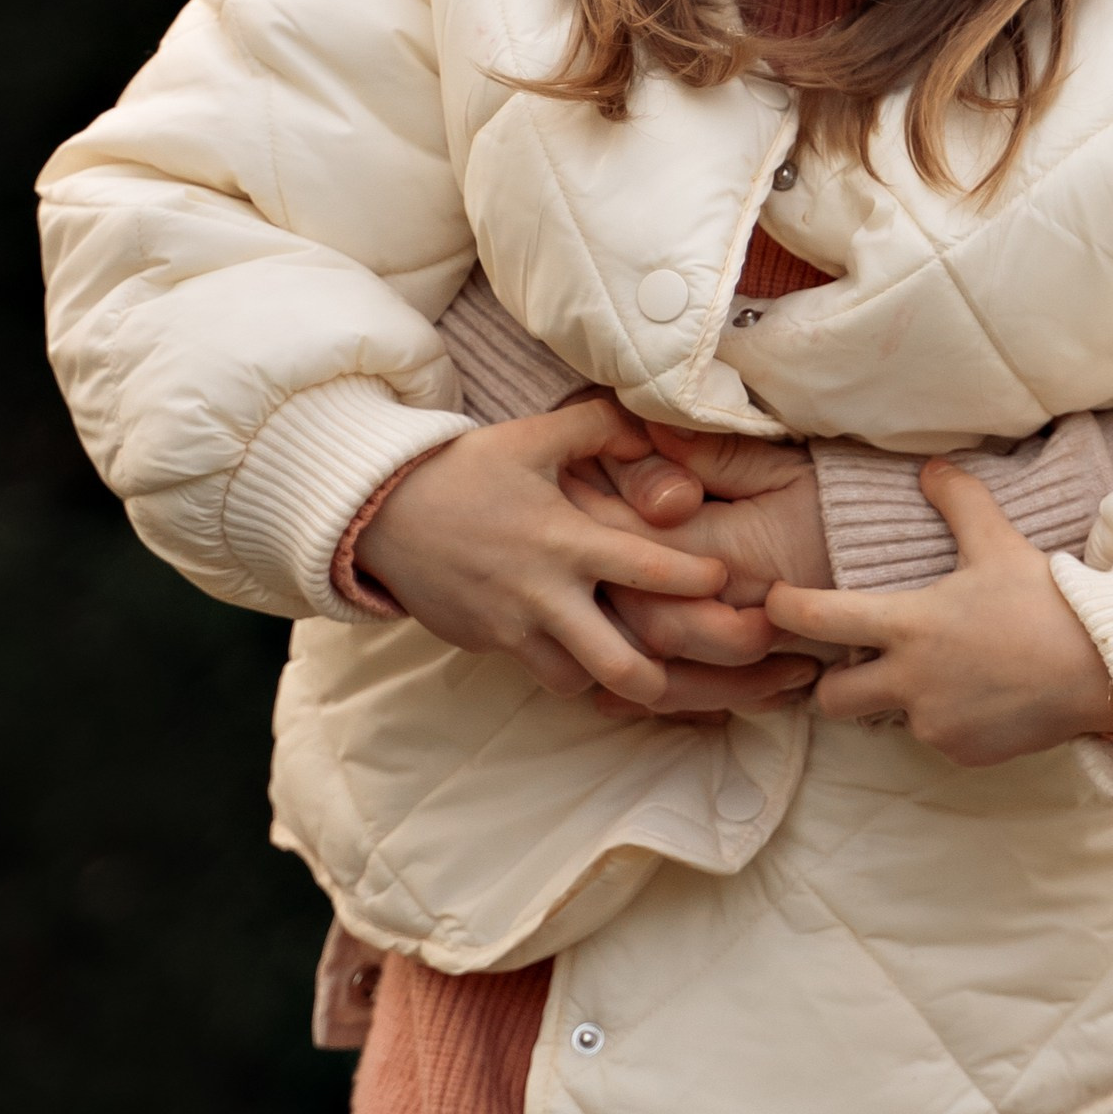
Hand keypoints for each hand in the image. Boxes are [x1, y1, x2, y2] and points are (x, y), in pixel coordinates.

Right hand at [356, 399, 815, 713]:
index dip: (697, 580)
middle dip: (674, 680)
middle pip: (620, 664)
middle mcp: (544, 595)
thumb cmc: (467, 471)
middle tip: (716, 673)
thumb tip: (657, 426)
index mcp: (564, 539)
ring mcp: (516, 631)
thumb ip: (600, 429)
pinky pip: (549, 680)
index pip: (647, 568)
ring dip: (625, 687)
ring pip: (584, 685)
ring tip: (673, 681)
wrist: (381, 513)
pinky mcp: (493, 648)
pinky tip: (615, 677)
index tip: (731, 581)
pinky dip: (584, 682)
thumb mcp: (533, 437)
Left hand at [766, 462, 1112, 769]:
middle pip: (830, 699)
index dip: (785, 609)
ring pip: (888, 718)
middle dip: (831, 683)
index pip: (820, 620)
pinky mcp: (961, 753)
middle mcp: (910, 683)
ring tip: (942, 670)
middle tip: (855, 660)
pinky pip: (934, 737)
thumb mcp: (999, 543)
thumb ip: (958, 501)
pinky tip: (979, 694)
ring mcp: (934, 725)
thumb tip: (930, 465)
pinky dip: (945, 718)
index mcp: (910, 625)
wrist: (1104, 670)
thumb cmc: (1047, 603)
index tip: (774, 602)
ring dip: (899, 698)